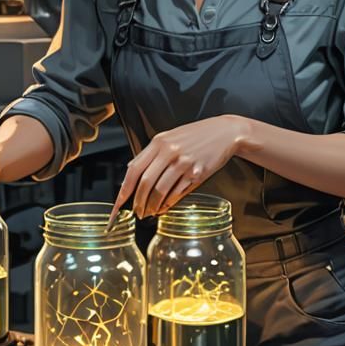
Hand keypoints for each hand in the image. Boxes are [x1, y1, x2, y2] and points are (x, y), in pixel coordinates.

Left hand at [111, 116, 249, 218]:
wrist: (225, 132)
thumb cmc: (196, 135)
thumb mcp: (170, 137)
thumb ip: (151, 153)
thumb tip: (132, 170)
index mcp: (159, 142)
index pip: (134, 169)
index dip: (125, 189)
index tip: (119, 203)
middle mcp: (169, 152)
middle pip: (146, 183)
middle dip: (139, 202)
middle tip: (137, 212)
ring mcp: (183, 162)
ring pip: (161, 190)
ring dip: (153, 206)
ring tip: (150, 212)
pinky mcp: (197, 172)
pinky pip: (178, 192)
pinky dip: (168, 203)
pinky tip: (164, 207)